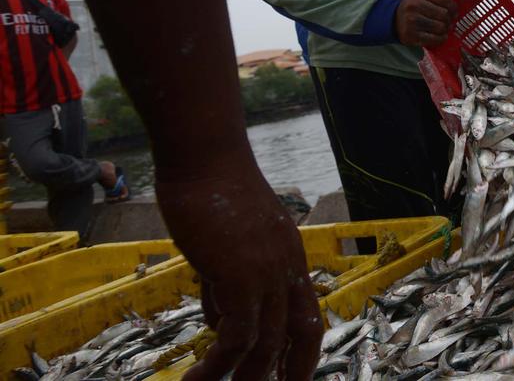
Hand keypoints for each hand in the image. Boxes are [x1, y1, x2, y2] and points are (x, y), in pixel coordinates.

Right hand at [157, 162, 320, 380]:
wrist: (205, 159)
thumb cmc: (209, 192)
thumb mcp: (226, 244)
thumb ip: (227, 284)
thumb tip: (219, 324)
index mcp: (289, 259)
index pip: (308, 316)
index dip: (304, 353)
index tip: (293, 377)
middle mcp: (288, 268)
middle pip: (300, 335)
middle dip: (288, 373)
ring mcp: (269, 273)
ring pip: (266, 344)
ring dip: (245, 378)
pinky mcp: (242, 276)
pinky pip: (236, 337)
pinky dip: (218, 364)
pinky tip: (198, 377)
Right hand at [396, 0, 457, 47]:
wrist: (393, 19)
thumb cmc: (412, 7)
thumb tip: (455, 7)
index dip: (453, 7)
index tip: (454, 12)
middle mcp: (414, 5)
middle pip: (444, 14)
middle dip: (450, 19)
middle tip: (449, 21)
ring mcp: (412, 21)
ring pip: (440, 27)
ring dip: (445, 29)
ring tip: (444, 28)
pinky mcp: (411, 36)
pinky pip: (434, 39)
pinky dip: (441, 38)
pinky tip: (441, 36)